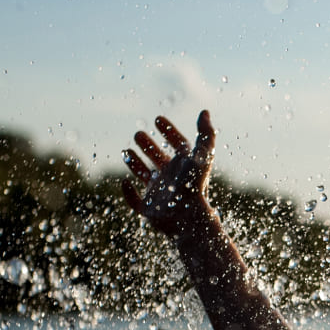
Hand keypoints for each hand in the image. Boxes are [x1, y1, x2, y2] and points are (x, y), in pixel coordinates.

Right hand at [122, 110, 216, 234]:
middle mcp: (171, 179)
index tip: (158, 118)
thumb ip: (205, 133)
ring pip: (145, 176)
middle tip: (138, 133)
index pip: (178, 146)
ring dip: (135, 163)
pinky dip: (128, 193)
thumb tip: (204, 112)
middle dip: (148, 146)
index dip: (169, 131)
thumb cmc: (195, 185)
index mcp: (184, 167)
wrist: (187, 217)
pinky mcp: (148, 210)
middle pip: (159, 159)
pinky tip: (124, 182)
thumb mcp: (203, 156)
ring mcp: (159, 194)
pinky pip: (135, 200)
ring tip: (126, 150)